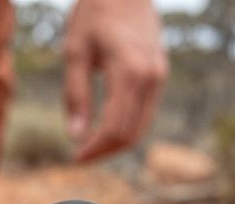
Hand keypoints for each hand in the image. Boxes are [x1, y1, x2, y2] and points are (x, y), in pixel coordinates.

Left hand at [62, 0, 167, 161]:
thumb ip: (76, 94)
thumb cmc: (95, 13)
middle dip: (104, 151)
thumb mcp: (75, 51)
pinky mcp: (159, 74)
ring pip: (141, 126)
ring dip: (116, 142)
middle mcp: (149, 77)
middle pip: (130, 133)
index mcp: (128, 72)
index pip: (114, 127)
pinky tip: (105, 127)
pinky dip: (126, 126)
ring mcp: (158, 76)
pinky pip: (145, 111)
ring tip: (90, 146)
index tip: (74, 159)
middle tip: (79, 157)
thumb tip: (74, 136)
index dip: (94, 149)